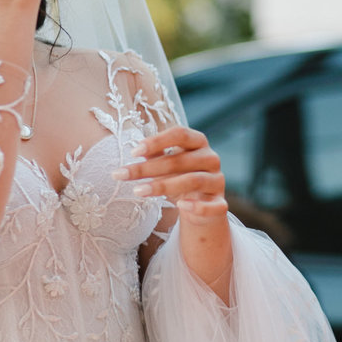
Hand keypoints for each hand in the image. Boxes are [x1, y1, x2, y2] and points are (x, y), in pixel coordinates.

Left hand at [114, 126, 228, 225]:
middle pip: (179, 160)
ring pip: (193, 180)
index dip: (157, 141)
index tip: (133, 152)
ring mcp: (217, 181)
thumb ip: (155, 155)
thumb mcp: (167, 165)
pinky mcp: (220, 204)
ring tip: (138, 191)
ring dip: (163, 186)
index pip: (180, 134)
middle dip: (147, 168)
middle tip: (121, 175)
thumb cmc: (180, 178)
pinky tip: (180, 205)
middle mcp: (210, 158)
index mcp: (198, 142)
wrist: (202, 207)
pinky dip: (197, 206)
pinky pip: (213, 205)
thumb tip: (136, 151)